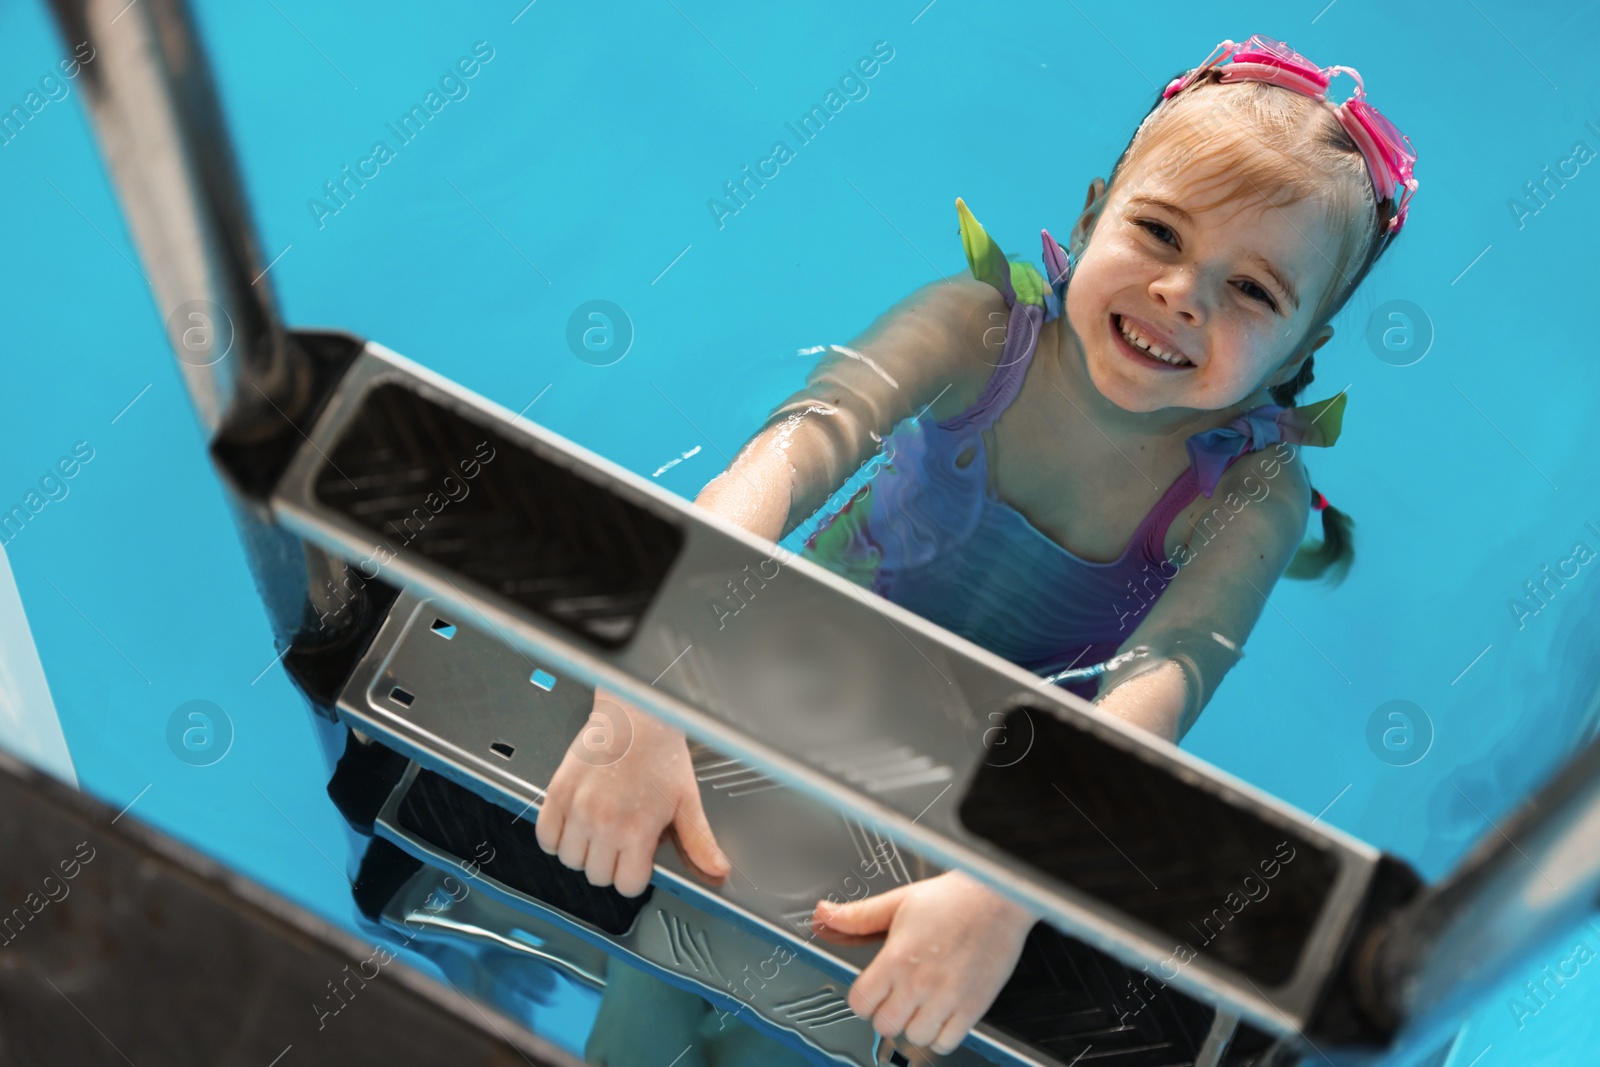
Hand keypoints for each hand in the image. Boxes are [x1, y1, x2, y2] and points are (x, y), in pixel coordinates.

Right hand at [535, 688, 730, 896]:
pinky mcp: (558, 794)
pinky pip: (545, 837)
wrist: (635, 716)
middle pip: (598, 877)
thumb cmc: (661, 754)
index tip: (638, 859)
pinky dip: (556, 837)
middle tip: (620, 841)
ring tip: (599, 831)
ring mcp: (577, 810)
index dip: (634, 875)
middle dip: (611, 865)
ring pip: (570, 861)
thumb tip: (718, 870)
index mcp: (637, 830)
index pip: (627, 885)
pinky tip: (575, 825)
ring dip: (583, 853)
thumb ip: (699, 841)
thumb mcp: (687, 800)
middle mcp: (604, 824)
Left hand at [811, 870, 1036, 1054]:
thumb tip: (824, 915)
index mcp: (896, 958)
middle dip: (886, 1013)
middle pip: (885, 1025)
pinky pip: (947, 1042)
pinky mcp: (973, 1007)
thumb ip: (858, 916)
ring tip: (920, 1004)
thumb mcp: (897, 902)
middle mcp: (919, 982)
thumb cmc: (952, 899)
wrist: (997, 898)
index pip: (860, 1003)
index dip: (863, 998)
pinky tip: (941, 1015)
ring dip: (914, 1025)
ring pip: (914, 1037)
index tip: (872, 991)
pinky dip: (941, 1035)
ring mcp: (947, 998)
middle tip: (896, 997)